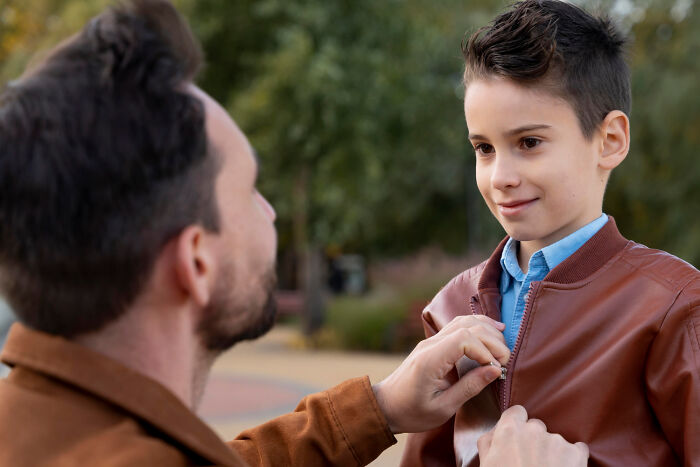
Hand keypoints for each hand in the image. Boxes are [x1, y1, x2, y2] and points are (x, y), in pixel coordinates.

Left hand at [372, 315, 509, 433]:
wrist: (386, 406)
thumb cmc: (412, 412)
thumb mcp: (443, 408)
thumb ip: (470, 387)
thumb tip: (494, 370)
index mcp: (430, 360)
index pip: (464, 339)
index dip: (485, 350)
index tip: (496, 369)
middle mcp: (430, 344)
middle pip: (467, 326)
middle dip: (491, 340)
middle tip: (506, 360)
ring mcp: (430, 341)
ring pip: (463, 321)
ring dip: (486, 330)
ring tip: (504, 345)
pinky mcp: (434, 343)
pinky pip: (457, 326)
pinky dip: (477, 327)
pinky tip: (492, 332)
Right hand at [478, 405, 588, 466]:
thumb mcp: (486, 464)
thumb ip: (488, 442)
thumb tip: (495, 431)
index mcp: (510, 430)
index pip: (516, 412)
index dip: (517, 425)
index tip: (518, 437)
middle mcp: (534, 430)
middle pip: (536, 426)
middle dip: (534, 440)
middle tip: (530, 461)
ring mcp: (557, 441)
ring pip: (554, 440)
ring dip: (551, 452)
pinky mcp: (576, 454)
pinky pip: (577, 449)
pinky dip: (572, 459)